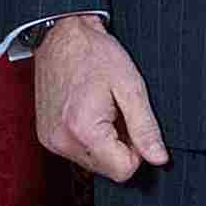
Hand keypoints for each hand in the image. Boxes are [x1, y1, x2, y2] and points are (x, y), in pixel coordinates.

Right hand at [31, 15, 169, 182]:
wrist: (60, 34)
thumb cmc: (95, 53)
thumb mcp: (130, 86)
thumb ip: (145, 127)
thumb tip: (159, 159)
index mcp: (84, 131)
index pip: (124, 170)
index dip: (137, 149)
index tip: (133, 121)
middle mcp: (62, 142)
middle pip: (108, 169)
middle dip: (120, 144)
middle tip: (117, 110)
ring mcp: (50, 141)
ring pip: (93, 162)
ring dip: (104, 141)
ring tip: (102, 107)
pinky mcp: (46, 137)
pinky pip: (77, 151)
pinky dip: (89, 137)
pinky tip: (88, 110)